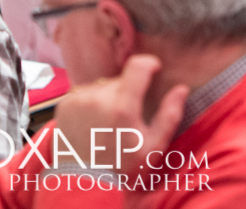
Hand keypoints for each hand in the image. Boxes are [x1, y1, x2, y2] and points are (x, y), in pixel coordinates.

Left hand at [53, 55, 189, 174]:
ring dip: (109, 97)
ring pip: (102, 86)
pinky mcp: (64, 104)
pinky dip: (91, 102)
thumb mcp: (153, 147)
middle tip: (128, 118)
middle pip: (120, 79)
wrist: (84, 183)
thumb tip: (182, 89)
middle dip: (128, 92)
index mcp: (122, 107)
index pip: (137, 66)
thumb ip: (169, 115)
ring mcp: (78, 100)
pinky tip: (93, 123)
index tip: (154, 68)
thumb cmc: (122, 168)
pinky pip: (84, 93)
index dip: (149, 63)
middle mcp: (97, 98)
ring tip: (109, 123)